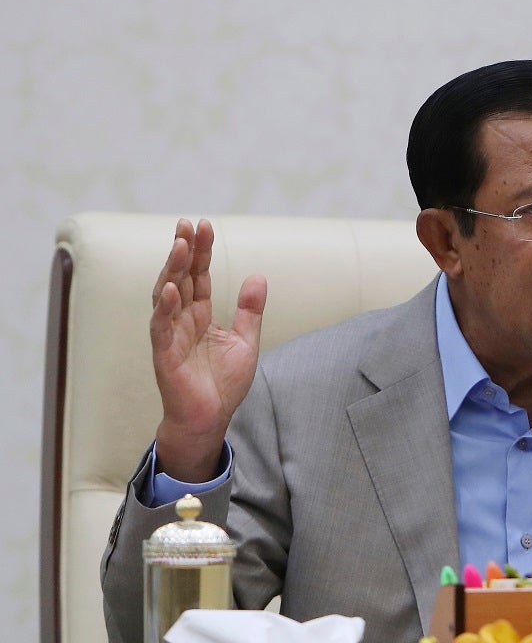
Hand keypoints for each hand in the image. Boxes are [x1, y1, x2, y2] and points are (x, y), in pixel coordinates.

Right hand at [151, 218, 266, 480]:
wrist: (210, 418)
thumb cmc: (223, 383)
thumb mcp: (245, 341)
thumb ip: (249, 310)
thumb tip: (258, 276)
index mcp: (199, 315)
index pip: (198, 276)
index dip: (201, 251)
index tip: (204, 225)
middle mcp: (181, 320)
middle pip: (181, 277)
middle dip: (184, 251)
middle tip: (188, 224)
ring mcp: (170, 335)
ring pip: (167, 296)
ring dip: (173, 269)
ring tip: (180, 245)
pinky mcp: (165, 355)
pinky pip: (162, 327)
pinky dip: (165, 308)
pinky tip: (171, 288)